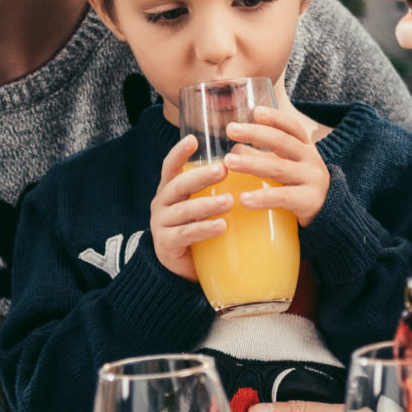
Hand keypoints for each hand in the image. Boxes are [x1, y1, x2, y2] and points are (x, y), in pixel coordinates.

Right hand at [147, 132, 231, 279]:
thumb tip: (251, 166)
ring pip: (184, 210)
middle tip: (224, 169)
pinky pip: (185, 234)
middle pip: (178, 185)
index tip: (193, 140)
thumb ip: (214, 189)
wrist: (180, 271)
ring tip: (229, 201)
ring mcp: (161, 224)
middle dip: (201, 176)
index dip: (179, 152)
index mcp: (170, 190)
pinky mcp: (166, 245)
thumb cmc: (197, 230)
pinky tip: (221, 226)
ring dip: (207, 204)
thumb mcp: (202, 206)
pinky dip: (204, 229)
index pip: (170, 166)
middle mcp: (162, 204)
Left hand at [218, 103, 332, 224]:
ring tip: (228, 162)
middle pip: (282, 142)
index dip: (275, 117)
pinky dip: (262, 197)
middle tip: (231, 130)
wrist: (331, 214)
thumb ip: (265, 156)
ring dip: (251, 163)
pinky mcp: (308, 201)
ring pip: (278, 168)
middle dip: (255, 134)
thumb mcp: (288, 166)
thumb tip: (235, 149)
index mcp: (305, 147)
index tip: (256, 111)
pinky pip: (282, 197)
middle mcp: (310, 159)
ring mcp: (311, 179)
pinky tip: (244, 199)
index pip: (292, 127)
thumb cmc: (301, 186)